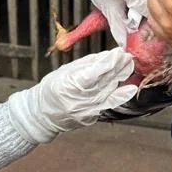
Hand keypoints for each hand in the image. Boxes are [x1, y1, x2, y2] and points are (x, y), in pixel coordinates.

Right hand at [7, 47, 136, 143]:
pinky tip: (130, 89)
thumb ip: (86, 64)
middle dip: (118, 67)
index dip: (109, 62)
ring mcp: (85, 111)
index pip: (94, 72)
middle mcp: (78, 101)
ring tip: (128, 66)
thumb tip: (106, 56)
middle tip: (128, 56)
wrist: (42, 115)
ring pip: (109, 92)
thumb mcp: (64, 72)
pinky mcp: (91, 118)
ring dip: (120, 78)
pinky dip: (120, 96)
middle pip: (103, 81)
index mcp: (68, 86)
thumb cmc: (51, 89)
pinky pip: (107, 104)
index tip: (119, 52)